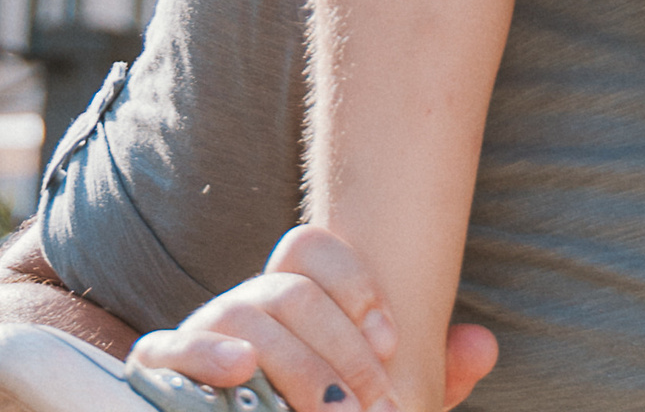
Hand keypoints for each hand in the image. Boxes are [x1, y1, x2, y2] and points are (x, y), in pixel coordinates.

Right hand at [128, 227, 498, 411]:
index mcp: (295, 300)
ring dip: (296, 365)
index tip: (393, 341)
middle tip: (375, 407)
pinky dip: (204, 354)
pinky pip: (167, 346)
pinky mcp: (162, 371)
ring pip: (242, 314)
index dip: (353, 282)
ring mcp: (203, 334)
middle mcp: (247, 305)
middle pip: (289, 290)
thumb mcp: (382, 400)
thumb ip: (432, 374)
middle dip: (340, 349)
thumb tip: (482, 343)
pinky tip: (240, 371)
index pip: (311, 248)